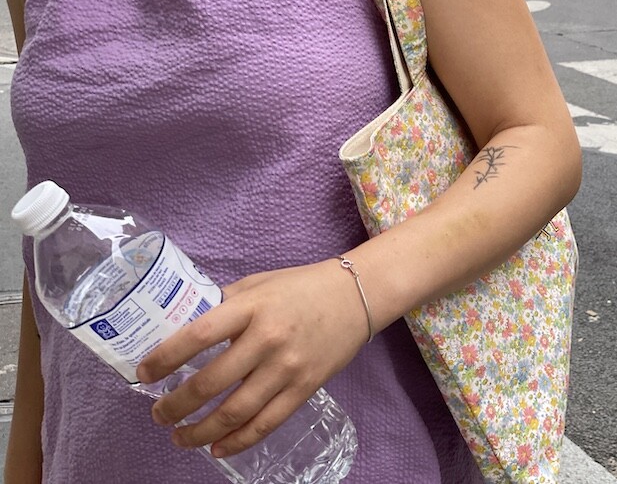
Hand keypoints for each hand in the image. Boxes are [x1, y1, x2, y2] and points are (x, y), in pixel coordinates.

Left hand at [136, 259, 369, 457]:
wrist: (357, 295)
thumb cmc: (302, 286)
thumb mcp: (259, 284)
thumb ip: (225, 304)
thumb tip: (184, 324)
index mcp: (251, 307)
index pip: (198, 336)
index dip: (165, 359)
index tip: (144, 374)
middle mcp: (268, 338)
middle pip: (211, 382)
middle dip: (175, 405)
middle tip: (158, 414)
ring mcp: (288, 367)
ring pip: (235, 412)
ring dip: (200, 432)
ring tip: (180, 437)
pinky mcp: (305, 387)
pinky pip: (267, 423)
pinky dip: (238, 441)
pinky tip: (217, 448)